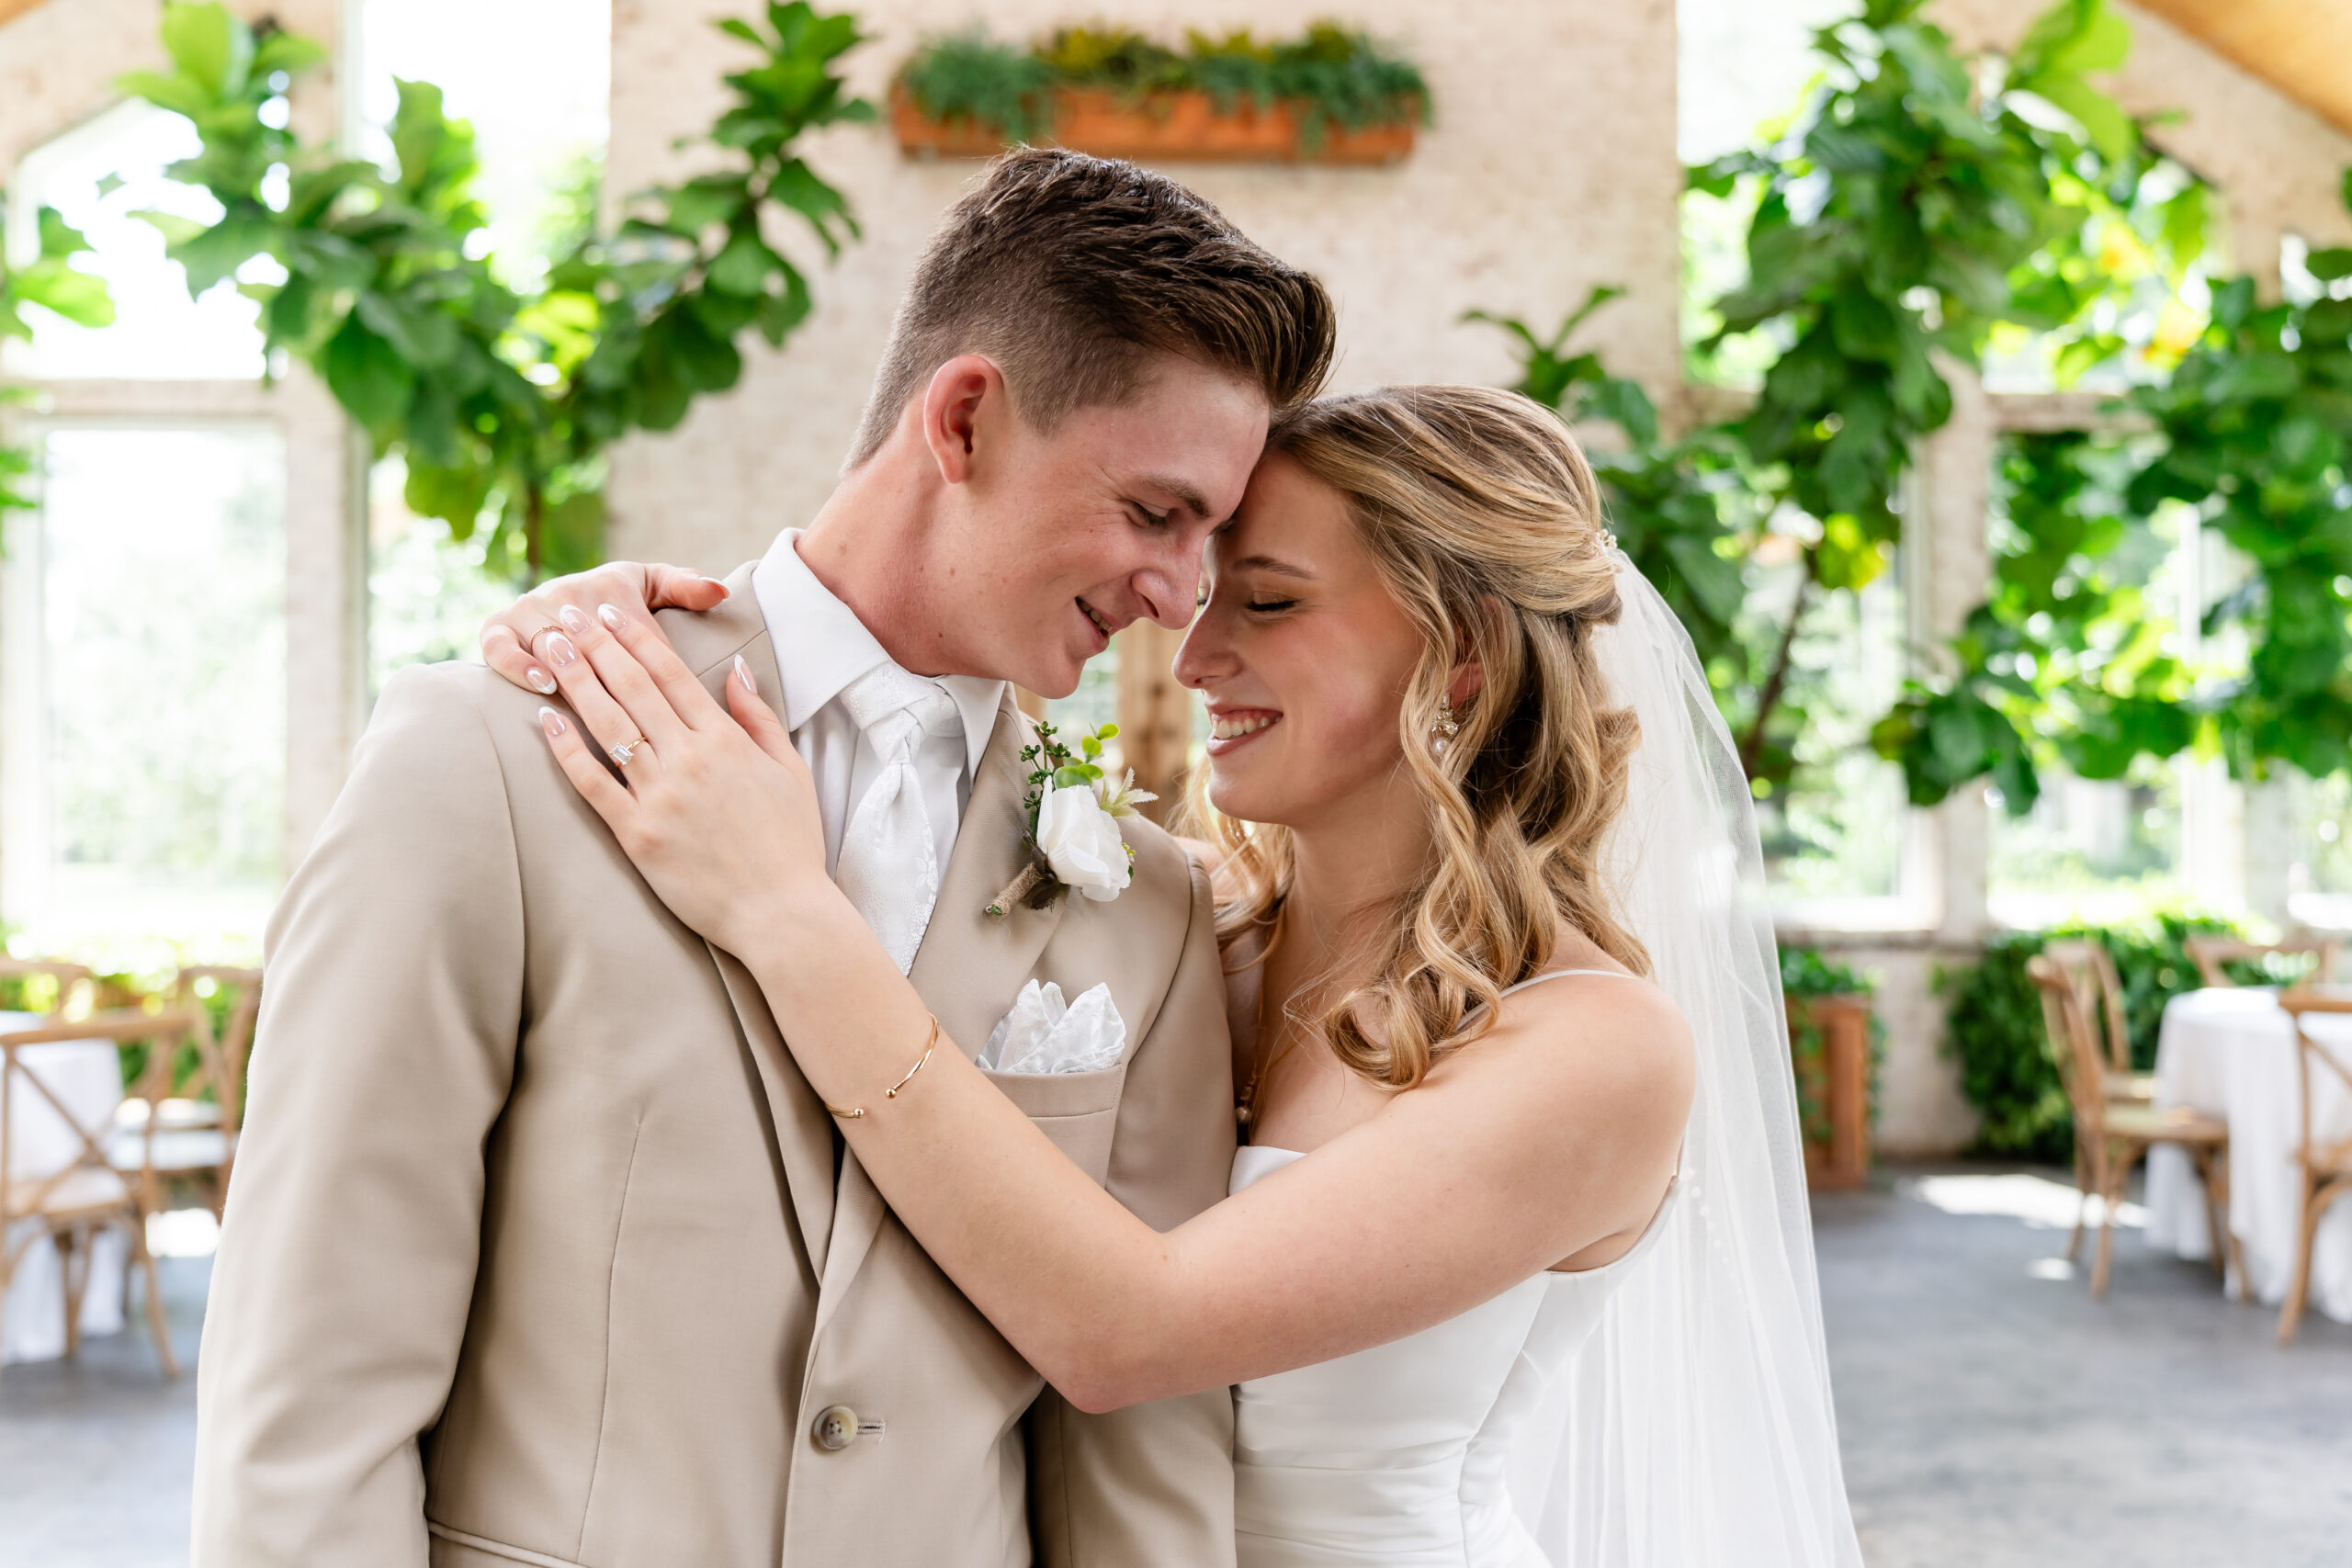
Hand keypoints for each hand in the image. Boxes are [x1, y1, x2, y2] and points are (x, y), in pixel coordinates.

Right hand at [479, 562, 728, 694]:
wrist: (571, 607)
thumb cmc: (623, 604)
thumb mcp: (653, 590)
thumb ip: (685, 587)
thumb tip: (719, 591)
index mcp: (608, 585)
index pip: (624, 622)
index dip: (637, 652)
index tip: (654, 680)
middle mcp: (566, 593)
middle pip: (579, 635)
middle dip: (590, 664)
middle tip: (608, 696)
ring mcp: (529, 609)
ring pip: (541, 641)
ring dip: (552, 662)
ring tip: (560, 684)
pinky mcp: (498, 627)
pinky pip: (497, 645)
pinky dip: (514, 662)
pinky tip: (539, 684)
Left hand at [532, 601, 838, 955]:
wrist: (782, 912)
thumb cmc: (791, 844)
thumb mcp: (790, 770)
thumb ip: (759, 718)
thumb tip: (735, 670)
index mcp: (725, 741)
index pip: (670, 674)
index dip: (635, 637)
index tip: (607, 611)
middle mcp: (689, 759)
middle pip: (632, 688)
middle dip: (595, 644)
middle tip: (564, 611)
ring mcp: (660, 796)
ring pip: (609, 725)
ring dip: (576, 681)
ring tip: (550, 648)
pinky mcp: (638, 834)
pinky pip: (594, 783)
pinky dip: (567, 750)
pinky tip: (546, 720)